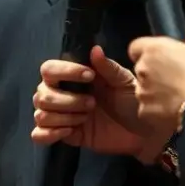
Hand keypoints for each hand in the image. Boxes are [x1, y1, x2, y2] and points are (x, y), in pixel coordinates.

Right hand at [31, 45, 168, 163]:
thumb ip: (108, 67)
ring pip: (41, 114)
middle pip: (42, 94)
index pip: (49, 69)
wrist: (144, 132)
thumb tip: (94, 49)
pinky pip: (40, 134)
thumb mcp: (124, 82)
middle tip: (92, 104)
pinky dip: (49, 133)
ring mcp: (64, 116)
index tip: (89, 77)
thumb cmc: (134, 101)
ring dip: (63, 116)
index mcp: (75, 78)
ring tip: (85, 118)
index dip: (65, 72)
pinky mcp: (67, 136)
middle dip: (67, 100)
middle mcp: (64, 94)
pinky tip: (69, 131)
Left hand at [128, 32, 184, 135]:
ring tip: (177, 97)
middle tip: (176, 78)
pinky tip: (175, 111)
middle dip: (155, 73)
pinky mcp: (146, 113)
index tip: (161, 56)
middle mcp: (143, 70)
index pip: (136, 47)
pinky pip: (150, 109)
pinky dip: (159, 110)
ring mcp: (143, 93)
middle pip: (142, 69)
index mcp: (154, 49)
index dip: (147, 51)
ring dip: (156, 92)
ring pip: (145, 90)